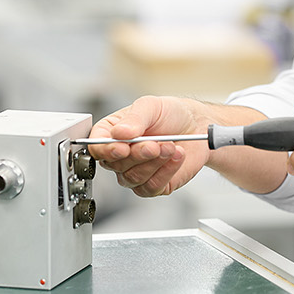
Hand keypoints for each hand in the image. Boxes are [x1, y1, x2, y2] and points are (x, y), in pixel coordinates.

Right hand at [87, 96, 209, 197]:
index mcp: (112, 133)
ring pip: (133, 178)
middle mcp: (120, 155)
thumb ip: (135, 118)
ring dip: (154, 162)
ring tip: (170, 147)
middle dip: (138, 155)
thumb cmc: (170, 113)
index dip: (106, 150)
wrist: (197, 126)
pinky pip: (152, 187)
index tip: (122, 148)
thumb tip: (120, 133)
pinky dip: (166, 172)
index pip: (97, 147)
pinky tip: (176, 157)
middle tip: (154, 144)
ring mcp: (135, 172)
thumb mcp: (151, 106)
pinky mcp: (153, 185)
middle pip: (115, 165)